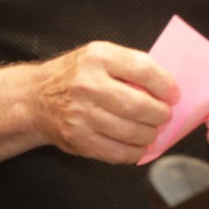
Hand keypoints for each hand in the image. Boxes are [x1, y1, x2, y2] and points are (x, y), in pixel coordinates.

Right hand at [29, 42, 175, 163]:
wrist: (35, 98)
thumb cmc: (75, 76)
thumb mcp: (99, 56)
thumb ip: (130, 66)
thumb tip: (167, 88)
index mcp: (98, 57)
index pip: (144, 69)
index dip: (166, 85)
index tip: (173, 94)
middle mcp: (88, 85)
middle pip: (140, 106)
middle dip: (161, 114)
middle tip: (164, 115)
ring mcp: (82, 115)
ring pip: (133, 132)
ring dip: (150, 134)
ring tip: (151, 130)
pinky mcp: (79, 140)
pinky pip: (118, 152)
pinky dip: (135, 152)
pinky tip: (137, 145)